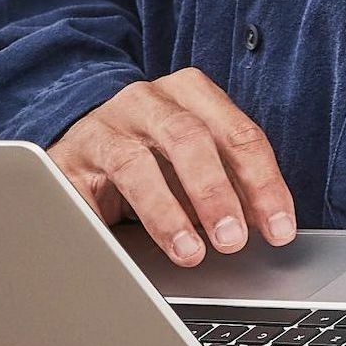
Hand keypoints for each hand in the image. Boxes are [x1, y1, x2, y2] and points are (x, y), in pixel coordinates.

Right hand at [50, 66, 295, 268]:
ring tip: (189, 252)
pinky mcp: (67, 158)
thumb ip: (232, 185)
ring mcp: (104, 126)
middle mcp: (146, 101)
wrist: (83, 145)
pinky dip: (105, 222)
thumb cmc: (154, 156)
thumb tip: (271, 227)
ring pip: (135, 163)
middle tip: (233, 240)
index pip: (237, 134)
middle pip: (188, 137)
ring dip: (166, 214)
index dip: (263, 183)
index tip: (278, 230)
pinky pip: (85, 192)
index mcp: (189, 93)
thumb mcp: (197, 162)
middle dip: (215, 192)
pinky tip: (124, 251)